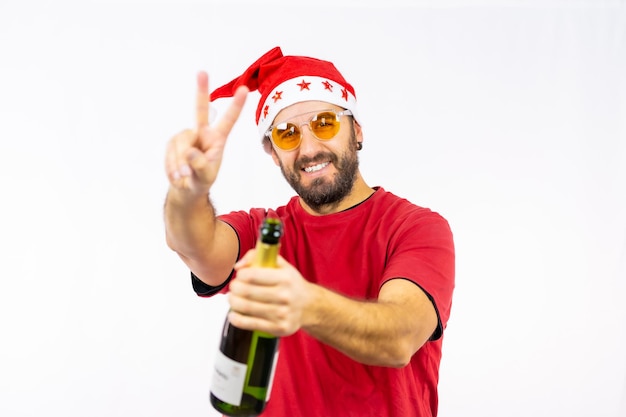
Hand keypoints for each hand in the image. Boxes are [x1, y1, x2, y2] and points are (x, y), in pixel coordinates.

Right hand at [165, 71, 247, 195]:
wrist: (186, 187)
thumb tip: (190, 151)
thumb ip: (201, 166)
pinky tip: (177, 174)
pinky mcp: (173, 142)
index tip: (245, 89)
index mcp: (217, 139)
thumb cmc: (201, 180)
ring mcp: (187, 137)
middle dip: (201, 91)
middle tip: (202, 72)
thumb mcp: (206, 177)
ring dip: (180, 164)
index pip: (228, 121)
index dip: (236, 106)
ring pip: (181, 144)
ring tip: (184, 176)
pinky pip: (170, 153)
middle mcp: (202, 133)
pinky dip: (172, 167)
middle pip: (200, 111)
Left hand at [227, 251, 313, 336]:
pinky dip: (236, 318)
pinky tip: (234, 313)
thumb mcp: (280, 264)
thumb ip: (258, 256)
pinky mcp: (278, 328)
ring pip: (245, 308)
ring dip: (233, 302)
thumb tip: (238, 266)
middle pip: (246, 292)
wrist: (309, 306)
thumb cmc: (290, 283)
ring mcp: (281, 314)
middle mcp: (284, 296)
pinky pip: (249, 324)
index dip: (240, 275)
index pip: (252, 275)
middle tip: (234, 287)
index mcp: (285, 278)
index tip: (240, 275)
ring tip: (234, 298)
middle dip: (234, 288)